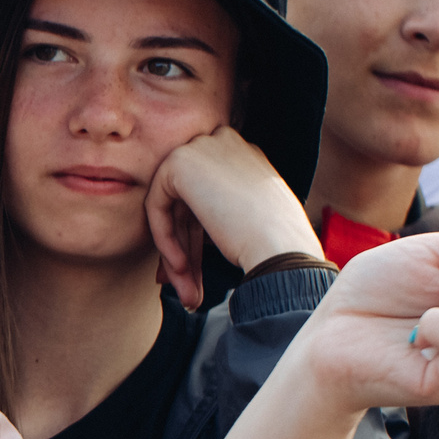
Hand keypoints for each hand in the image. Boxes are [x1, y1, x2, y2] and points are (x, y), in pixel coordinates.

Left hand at [145, 126, 320, 308]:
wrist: (281, 248)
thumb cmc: (276, 245)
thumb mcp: (247, 222)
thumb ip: (217, 216)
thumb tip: (185, 239)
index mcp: (244, 155)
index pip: (208, 196)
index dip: (197, 238)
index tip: (195, 273)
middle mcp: (223, 143)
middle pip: (188, 203)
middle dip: (186, 250)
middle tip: (188, 291)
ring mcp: (201, 147)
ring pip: (172, 208)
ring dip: (176, 253)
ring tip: (187, 294)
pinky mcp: (178, 162)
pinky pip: (157, 206)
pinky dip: (165, 239)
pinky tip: (180, 268)